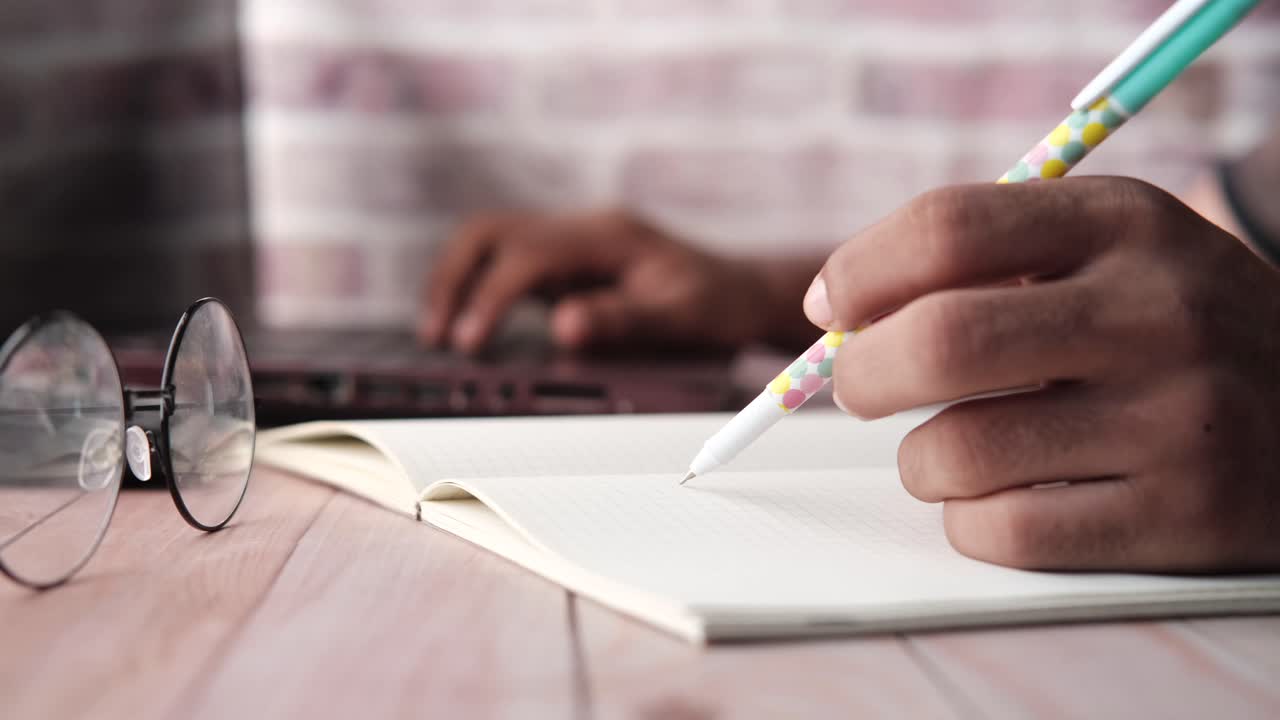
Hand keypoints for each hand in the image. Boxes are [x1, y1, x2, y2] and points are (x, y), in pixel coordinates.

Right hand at [420, 209, 817, 351]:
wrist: (743, 293)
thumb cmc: (718, 306)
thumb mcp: (681, 319)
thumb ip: (622, 321)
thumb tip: (563, 327)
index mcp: (607, 235)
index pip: (526, 256)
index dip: (490, 298)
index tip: (470, 344)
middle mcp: (582, 230)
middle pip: (490, 232)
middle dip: (452, 279)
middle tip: (436, 336)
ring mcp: (571, 244)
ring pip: (490, 242)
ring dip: (457, 282)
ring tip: (440, 335)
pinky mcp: (566, 264)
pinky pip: (507, 266)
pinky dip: (478, 292)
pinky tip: (469, 330)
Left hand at [806, 178, 1279, 571]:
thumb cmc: (1171, 329)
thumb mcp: (1112, 253)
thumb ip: (986, 262)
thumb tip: (834, 311)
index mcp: (1125, 223)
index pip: (947, 227)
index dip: (859, 272)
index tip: (830, 308)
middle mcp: (1157, 312)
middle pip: (937, 341)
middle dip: (861, 374)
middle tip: (859, 387)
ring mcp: (1179, 418)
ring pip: (954, 450)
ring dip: (920, 460)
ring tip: (957, 449)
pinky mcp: (1185, 517)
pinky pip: (1003, 531)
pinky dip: (970, 520)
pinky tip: (1004, 499)